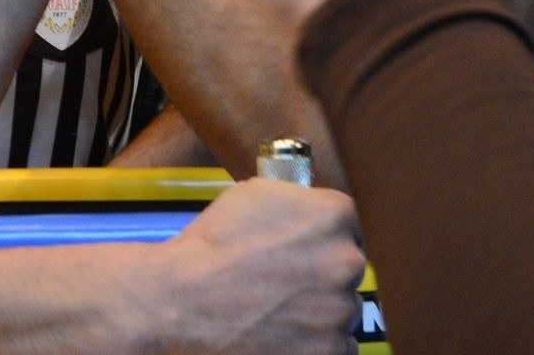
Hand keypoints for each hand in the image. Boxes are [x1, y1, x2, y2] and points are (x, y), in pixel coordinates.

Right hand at [161, 178, 364, 353]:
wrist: (182, 300)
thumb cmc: (213, 246)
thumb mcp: (254, 194)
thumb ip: (298, 200)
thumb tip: (311, 211)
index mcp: (334, 215)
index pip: (350, 224)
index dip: (325, 237)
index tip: (306, 248)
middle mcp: (347, 261)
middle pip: (348, 267)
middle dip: (323, 273)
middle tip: (285, 281)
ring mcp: (341, 310)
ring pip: (344, 308)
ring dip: (321, 309)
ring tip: (279, 309)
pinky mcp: (330, 351)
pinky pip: (339, 346)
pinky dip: (316, 343)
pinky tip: (285, 333)